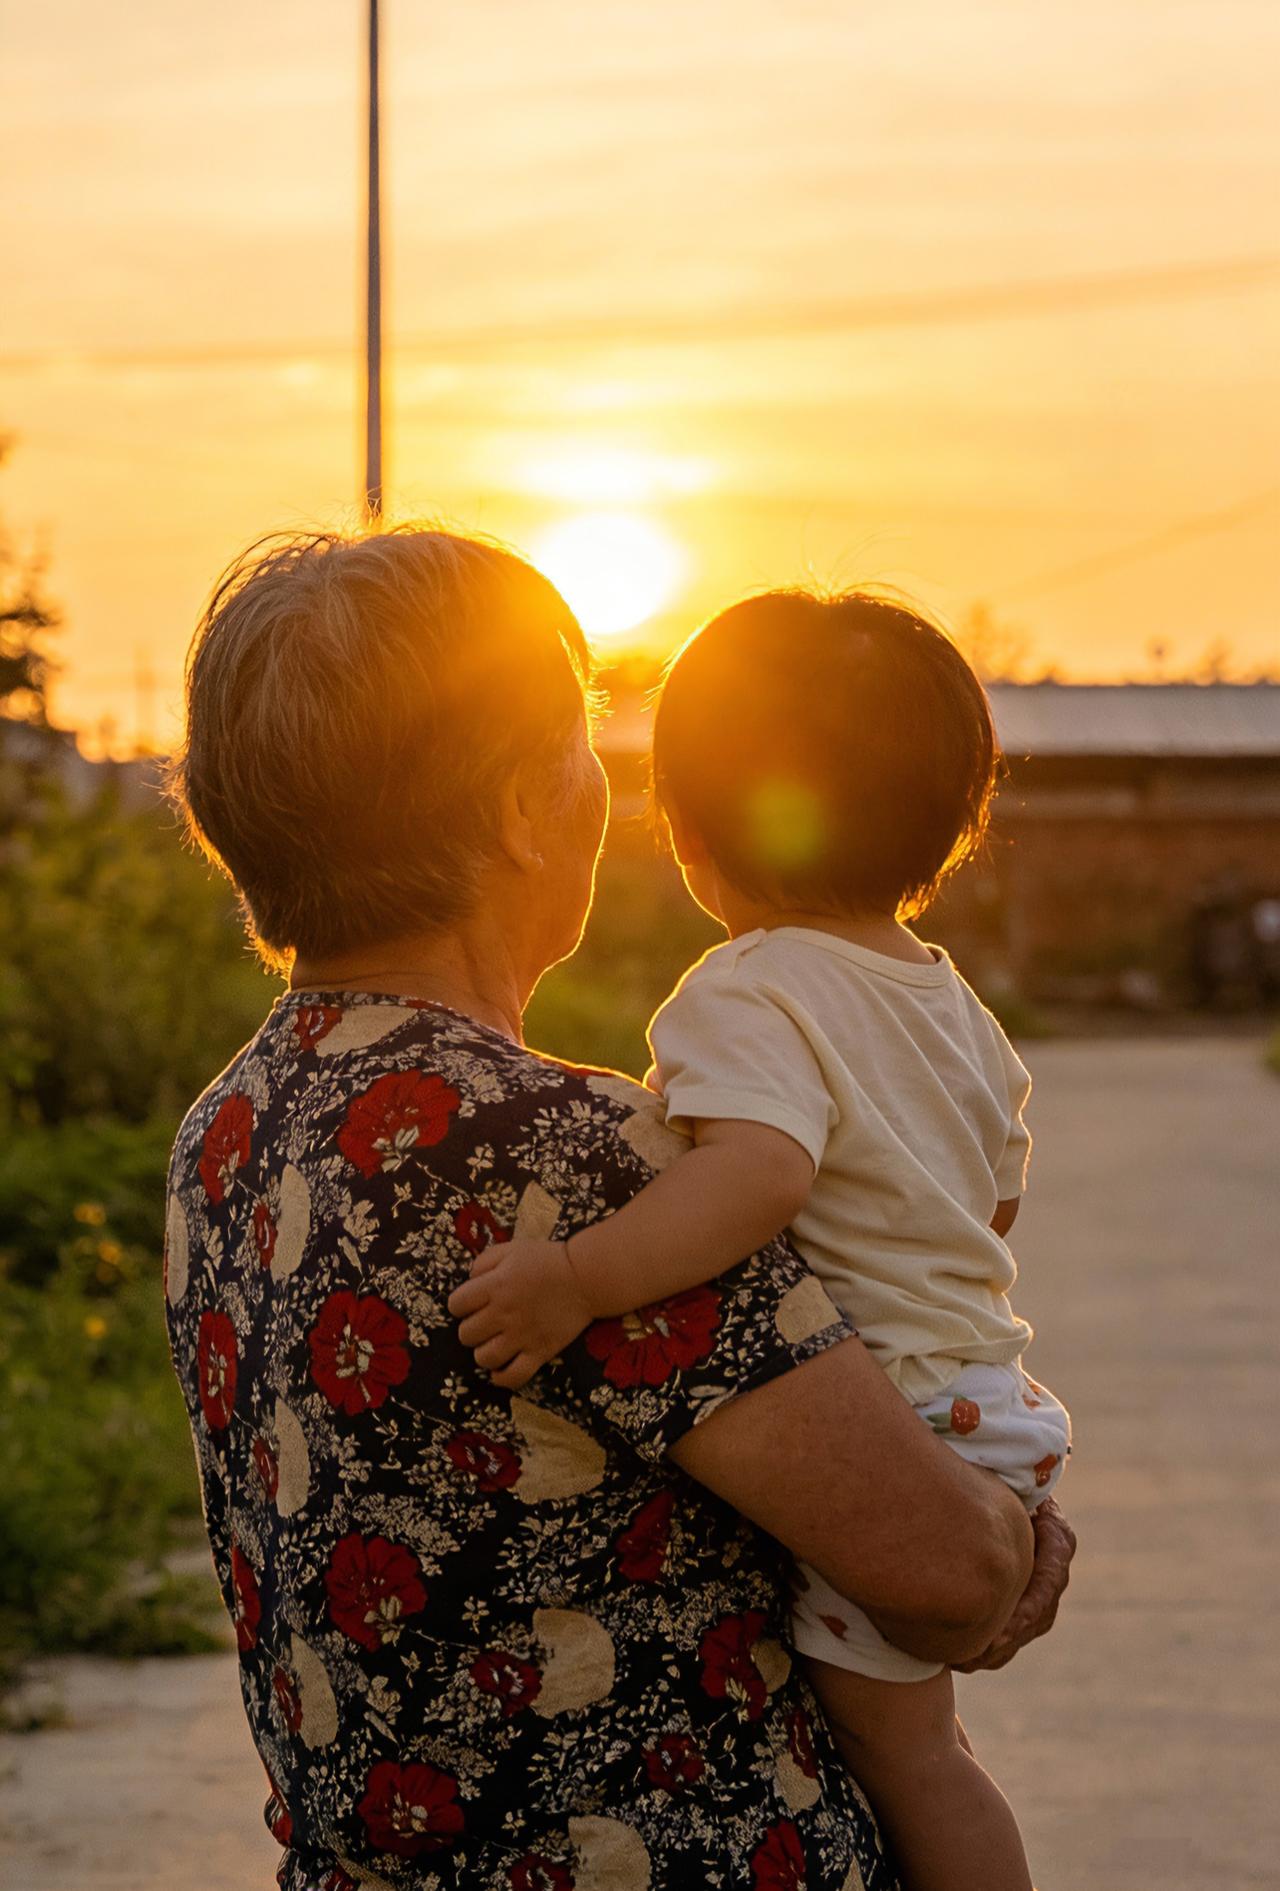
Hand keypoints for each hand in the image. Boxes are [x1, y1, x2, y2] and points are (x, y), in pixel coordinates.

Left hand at [446, 1237, 594, 1390]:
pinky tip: (500, 1369)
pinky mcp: (540, 1352)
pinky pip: (513, 1377)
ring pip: (484, 1358)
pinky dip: (501, 1378)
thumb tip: (469, 1281)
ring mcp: (522, 1336)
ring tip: (494, 1344)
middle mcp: (504, 1313)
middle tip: (485, 1323)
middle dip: (471, 1328)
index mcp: (495, 1286)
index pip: (456, 1305)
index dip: (459, 1305)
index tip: (471, 1303)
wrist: (585, 1277)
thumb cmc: (546, 1260)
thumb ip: (483, 1262)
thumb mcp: (511, 1249)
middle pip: (466, 1334)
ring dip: (483, 1352)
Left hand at [952, 1495, 1075, 1672]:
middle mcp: (1055, 1567)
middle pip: (1038, 1615)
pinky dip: (991, 1649)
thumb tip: (986, 1494)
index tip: (999, 1632)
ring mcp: (1043, 1588)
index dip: (1025, 1611)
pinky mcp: (1026, 1601)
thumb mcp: (1002, 1479)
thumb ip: (1001, 1493)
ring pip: (1026, 1630)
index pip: (1048, 1582)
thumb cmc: (995, 1475)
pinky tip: (960, 1659)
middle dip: (1005, 1640)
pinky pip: (1014, 1634)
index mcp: (1057, 1538)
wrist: (999, 1484)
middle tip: (971, 1657)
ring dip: (996, 1651)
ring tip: (961, 1663)